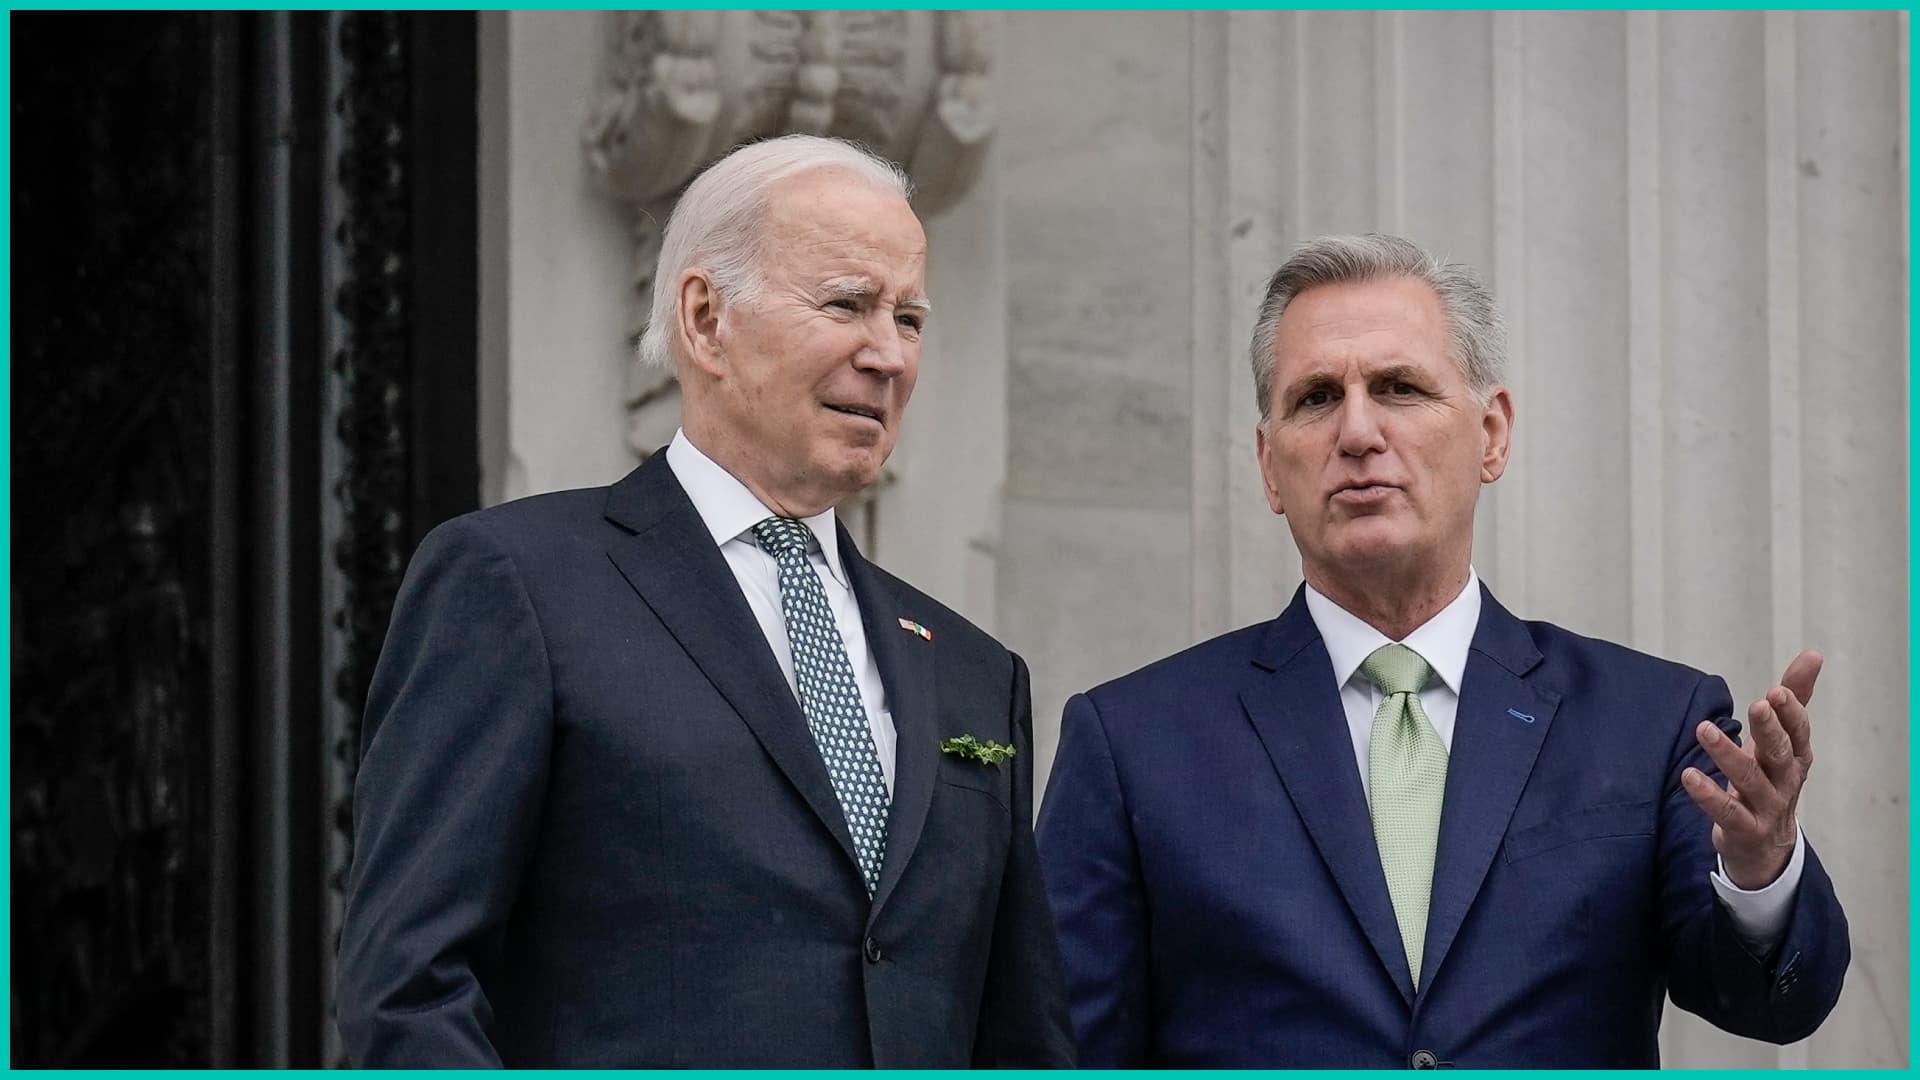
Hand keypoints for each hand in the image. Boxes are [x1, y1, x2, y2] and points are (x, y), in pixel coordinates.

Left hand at [1680, 649, 1820, 889]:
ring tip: (1703, 729)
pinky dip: (1708, 795)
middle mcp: (1785, 780)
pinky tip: (1689, 775)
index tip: (1777, 691)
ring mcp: (1766, 807)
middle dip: (1771, 729)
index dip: (1791, 713)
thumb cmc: (1771, 778)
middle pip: (1780, 753)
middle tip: (1759, 704)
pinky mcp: (1744, 829)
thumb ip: (1794, 698)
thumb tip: (1813, 654)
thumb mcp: (1782, 740)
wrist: (1766, 846)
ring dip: (1727, 754)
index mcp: (1795, 756)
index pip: (1798, 732)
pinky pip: (1727, 812)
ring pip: (1749, 779)